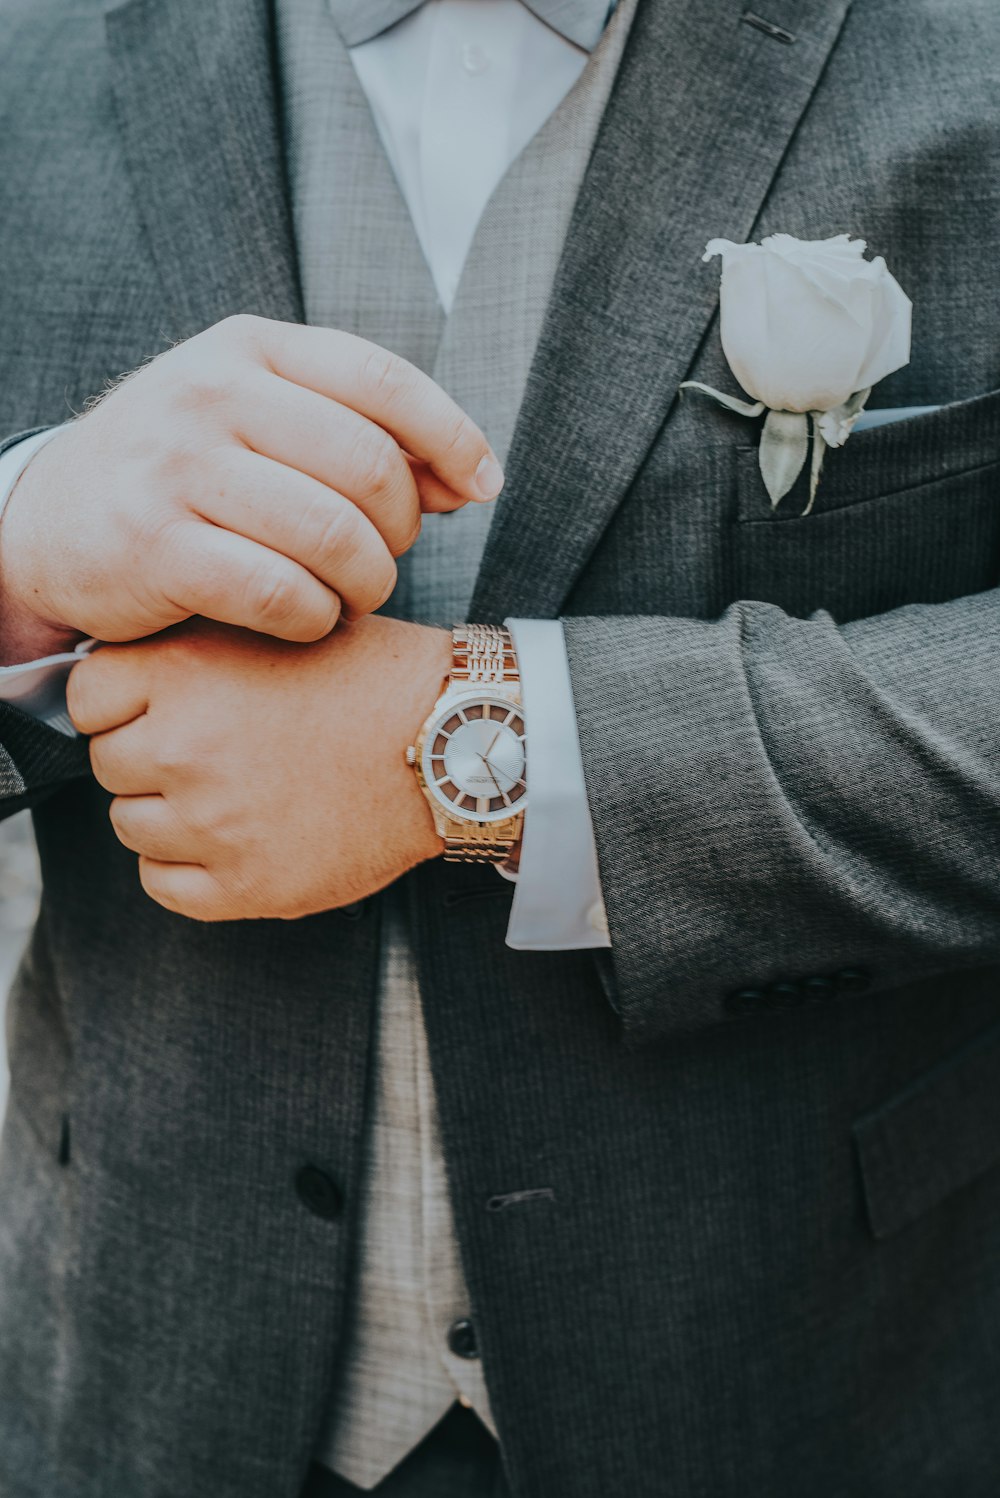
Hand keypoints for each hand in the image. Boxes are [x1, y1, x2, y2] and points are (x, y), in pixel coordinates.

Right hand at [0, 317, 501, 658]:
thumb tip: (470, 478)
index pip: (383, 379)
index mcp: (250, 347)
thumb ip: (354, 433)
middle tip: (384, 558)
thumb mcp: (256, 420)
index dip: (452, 436)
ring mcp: (179, 466)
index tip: (482, 486)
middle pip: (370, 467)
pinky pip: (280, 593)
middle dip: (402, 530)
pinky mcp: (157, 546)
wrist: (52, 523)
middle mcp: (213, 392)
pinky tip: (308, 619)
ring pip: (333, 535)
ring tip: (353, 597)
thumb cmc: (180, 473)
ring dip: (366, 583)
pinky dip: (315, 619)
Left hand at [66, 614, 450, 920]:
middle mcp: (186, 747)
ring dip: (167, 812)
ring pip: (132, 826)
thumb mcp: (275, 626)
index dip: (119, 701)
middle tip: (210, 751)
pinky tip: (229, 840)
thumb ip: (193, 649)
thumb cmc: (372, 679)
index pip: (88, 696)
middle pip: (108, 764)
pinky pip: (164, 885)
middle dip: (149, 757)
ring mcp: (214, 823)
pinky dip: (184, 867)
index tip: (151, 707)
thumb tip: (128, 680)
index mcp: (187, 672)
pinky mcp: (247, 885)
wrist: (452, 741)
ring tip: (230, 794)